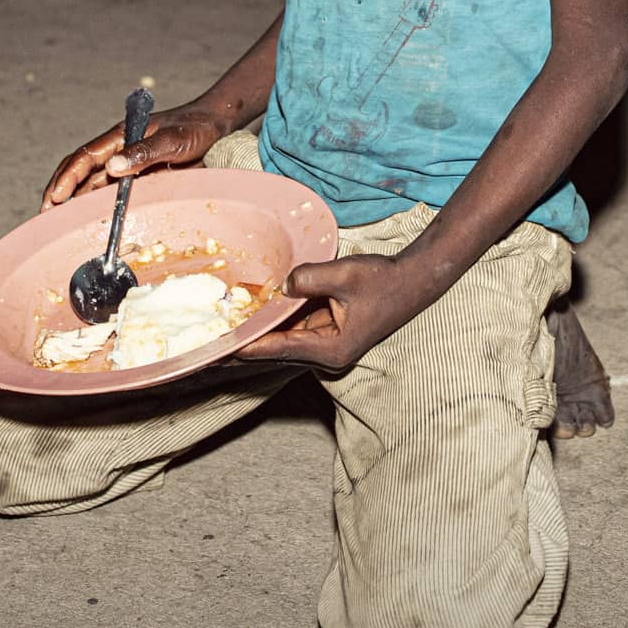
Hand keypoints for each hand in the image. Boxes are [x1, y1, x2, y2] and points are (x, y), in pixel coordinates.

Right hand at [39, 107, 225, 210]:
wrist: (216, 128)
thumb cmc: (194, 128)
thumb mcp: (171, 140)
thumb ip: (143, 152)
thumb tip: (112, 168)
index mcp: (121, 136)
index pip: (85, 157)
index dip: (67, 177)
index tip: (54, 198)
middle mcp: (120, 151)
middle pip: (82, 171)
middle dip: (61, 191)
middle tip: (46, 215)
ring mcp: (129, 164)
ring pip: (94, 184)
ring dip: (76, 201)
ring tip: (60, 222)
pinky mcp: (140, 177)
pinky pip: (114, 192)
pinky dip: (100, 206)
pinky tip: (92, 220)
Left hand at [231, 254, 434, 371]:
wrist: (413, 281)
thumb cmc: (383, 281)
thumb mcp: (345, 274)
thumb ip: (310, 279)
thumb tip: (281, 285)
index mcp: (331, 349)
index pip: (280, 347)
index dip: (249, 345)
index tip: (221, 347)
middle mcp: (327, 353)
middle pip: (278, 348)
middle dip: (249, 339)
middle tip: (214, 334)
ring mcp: (328, 344)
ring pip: (286, 337)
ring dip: (263, 328)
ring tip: (227, 319)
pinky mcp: (330, 332)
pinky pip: (297, 326)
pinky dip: (279, 318)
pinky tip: (257, 307)